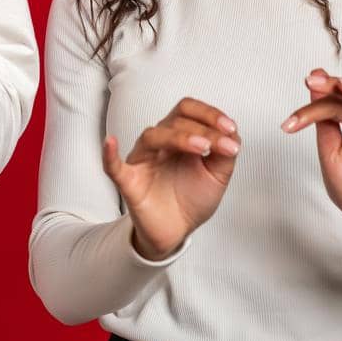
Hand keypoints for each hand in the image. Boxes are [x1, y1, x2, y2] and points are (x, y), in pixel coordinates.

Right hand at [102, 98, 240, 260]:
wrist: (177, 230)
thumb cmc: (193, 197)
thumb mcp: (218, 175)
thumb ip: (226, 154)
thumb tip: (232, 135)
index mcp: (180, 136)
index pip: (188, 110)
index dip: (209, 114)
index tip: (230, 128)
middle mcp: (160, 143)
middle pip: (174, 121)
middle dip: (203, 130)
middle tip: (222, 145)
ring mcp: (143, 161)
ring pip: (152, 137)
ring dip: (179, 137)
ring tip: (202, 147)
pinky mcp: (129, 182)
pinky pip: (114, 166)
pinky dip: (110, 154)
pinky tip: (110, 143)